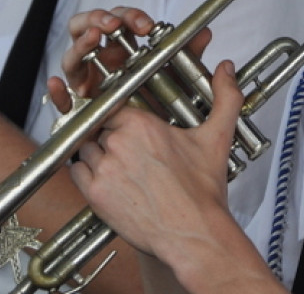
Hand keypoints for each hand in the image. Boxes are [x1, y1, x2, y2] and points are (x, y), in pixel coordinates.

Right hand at [48, 6, 211, 113]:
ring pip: (73, 54)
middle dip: (99, 19)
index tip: (145, 25)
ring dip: (82, 42)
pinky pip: (61, 99)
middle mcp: (99, 59)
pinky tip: (58, 84)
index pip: (118, 20)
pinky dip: (56, 91)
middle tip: (114, 25)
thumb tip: (205, 34)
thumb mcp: (172, 77)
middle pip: (87, 26)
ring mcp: (85, 80)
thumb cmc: (152, 103)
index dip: (129, 16)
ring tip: (94, 38)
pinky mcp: (77, 105)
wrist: (146, 144)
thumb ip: (186, 55)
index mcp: (121, 47)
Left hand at [70, 60, 241, 258]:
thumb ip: (224, 97)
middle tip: (129, 152)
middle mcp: (118, 143)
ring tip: (119, 167)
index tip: (128, 128)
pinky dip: (86, 174)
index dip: (121, 118)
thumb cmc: (202, 192)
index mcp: (141, 125)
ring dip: (97, 155)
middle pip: (100, 128)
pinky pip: (76, 173)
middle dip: (111, 137)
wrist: (193, 234)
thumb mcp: (217, 138)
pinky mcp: (95, 194)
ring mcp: (104, 169)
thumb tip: (227, 69)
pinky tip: (106, 180)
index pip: (114, 108)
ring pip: (85, 149)